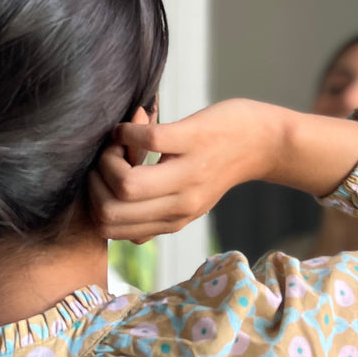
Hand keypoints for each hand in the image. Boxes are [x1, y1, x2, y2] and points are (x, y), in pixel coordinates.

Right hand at [90, 98, 357, 242]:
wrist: (265, 142)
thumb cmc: (215, 165)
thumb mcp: (185, 201)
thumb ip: (150, 212)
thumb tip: (107, 213)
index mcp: (172, 221)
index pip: (109, 229)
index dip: (93, 203)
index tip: (102, 180)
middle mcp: (180, 206)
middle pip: (110, 212)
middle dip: (93, 183)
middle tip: (107, 161)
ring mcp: (188, 174)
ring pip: (125, 185)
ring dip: (107, 161)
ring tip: (118, 145)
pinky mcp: (194, 140)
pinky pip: (148, 142)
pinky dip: (127, 132)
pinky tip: (130, 127)